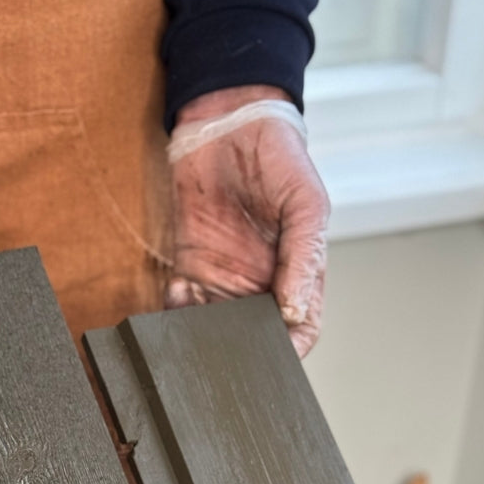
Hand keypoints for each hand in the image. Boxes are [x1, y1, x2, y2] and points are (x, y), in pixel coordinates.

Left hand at [166, 85, 328, 357]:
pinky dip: (176, 310)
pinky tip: (179, 294)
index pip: (300, 329)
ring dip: (203, 334)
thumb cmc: (280, 158)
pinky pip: (182, 304)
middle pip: (254, 337)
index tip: (274, 361)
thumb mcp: (307, 204)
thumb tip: (295, 310)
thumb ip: (304, 257)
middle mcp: (262, 285)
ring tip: (197, 328)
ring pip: (215, 326)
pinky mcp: (190, 266)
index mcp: (299, 275)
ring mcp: (224, 278)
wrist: (228, 122)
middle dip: (240, 349)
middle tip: (226, 351)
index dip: (290, 352)